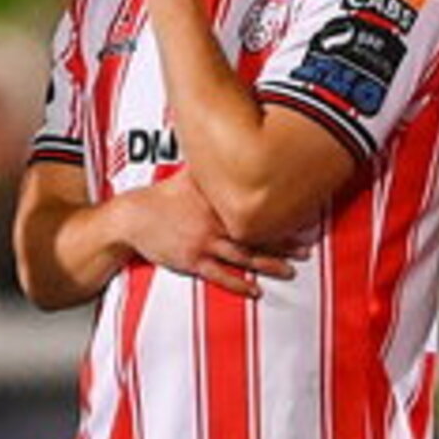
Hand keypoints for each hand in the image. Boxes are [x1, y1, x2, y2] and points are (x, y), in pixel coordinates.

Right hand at [111, 174, 294, 297]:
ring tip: (291, 271)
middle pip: (257, 234)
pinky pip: (220, 276)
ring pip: (244, 257)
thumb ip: (212, 168)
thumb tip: (230, 146)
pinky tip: (256, 291)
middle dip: (284, 243)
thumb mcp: (189, 175)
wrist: (132, 217)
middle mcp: (214, 222)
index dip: (281, 214)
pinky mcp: (192, 261)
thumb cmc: (161, 196)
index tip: (303, 217)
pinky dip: (239, 285)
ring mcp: (204, 243)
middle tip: (307, 249)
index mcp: (217, 201)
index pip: (255, 207)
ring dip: (269, 265)